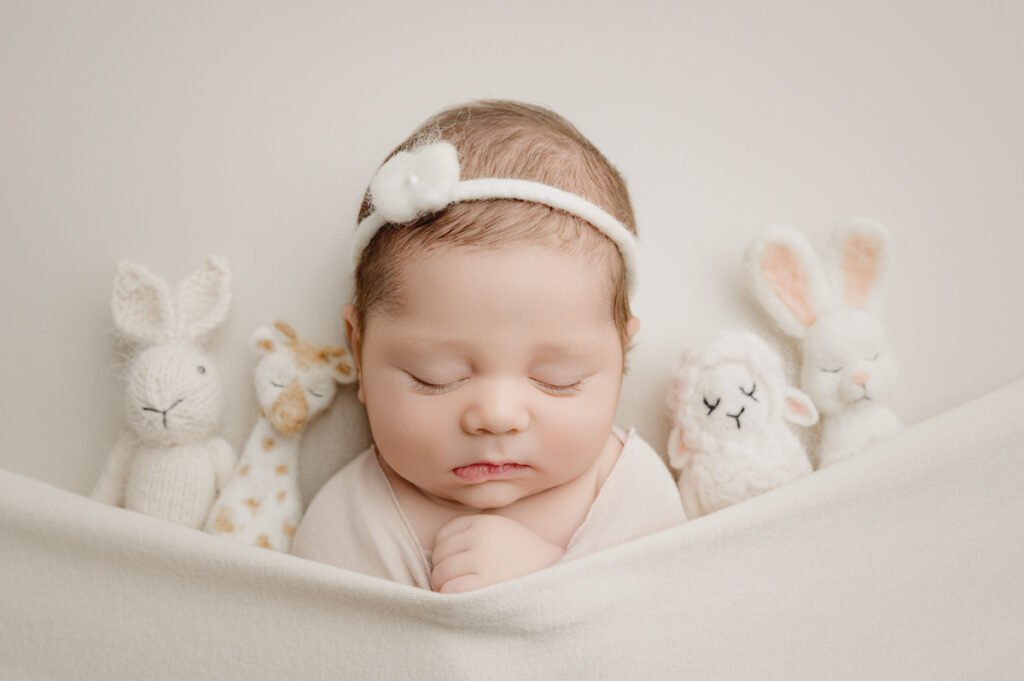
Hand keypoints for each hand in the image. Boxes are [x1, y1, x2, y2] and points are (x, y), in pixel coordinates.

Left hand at [430, 514, 565, 593]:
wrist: (556, 579)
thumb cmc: (526, 560)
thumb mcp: (503, 533)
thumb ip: (473, 534)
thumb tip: (435, 553)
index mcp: (484, 523)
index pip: (443, 536)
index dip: (446, 553)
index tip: (459, 565)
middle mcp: (481, 537)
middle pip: (439, 555)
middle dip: (443, 571)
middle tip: (459, 582)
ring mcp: (482, 559)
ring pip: (440, 573)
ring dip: (445, 587)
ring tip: (461, 592)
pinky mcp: (483, 583)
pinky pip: (449, 589)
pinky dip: (450, 597)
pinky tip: (464, 600)